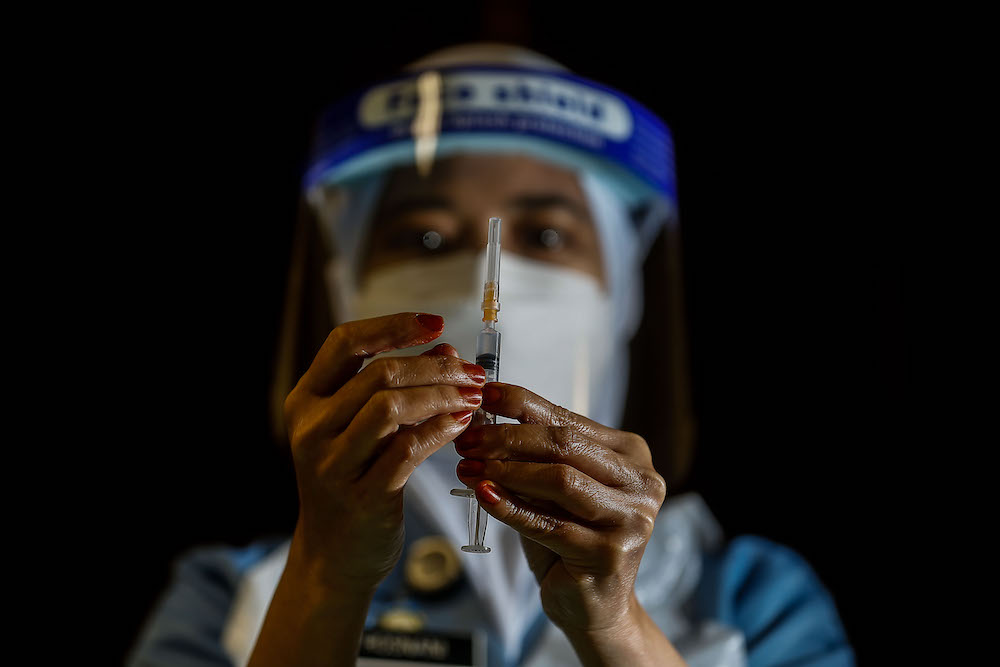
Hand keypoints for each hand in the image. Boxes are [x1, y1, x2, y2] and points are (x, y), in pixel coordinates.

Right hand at [282, 312, 484, 591]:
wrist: (335, 553)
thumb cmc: (355, 478)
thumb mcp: (367, 429)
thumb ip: (400, 387)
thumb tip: (446, 347)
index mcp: (306, 400)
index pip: (346, 342)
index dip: (393, 325)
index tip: (437, 322)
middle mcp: (311, 428)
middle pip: (378, 374)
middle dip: (435, 368)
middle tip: (472, 374)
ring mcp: (332, 463)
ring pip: (392, 407)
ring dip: (441, 397)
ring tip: (473, 398)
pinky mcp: (361, 495)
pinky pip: (409, 449)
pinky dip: (442, 430)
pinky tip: (463, 425)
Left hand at [453, 382, 666, 634]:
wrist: (593, 606)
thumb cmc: (571, 542)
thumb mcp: (555, 490)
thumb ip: (534, 455)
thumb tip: (484, 418)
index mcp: (632, 455)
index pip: (569, 419)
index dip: (523, 404)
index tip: (484, 394)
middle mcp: (642, 482)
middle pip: (565, 446)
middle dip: (508, 438)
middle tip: (468, 439)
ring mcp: (632, 519)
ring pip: (560, 480)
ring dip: (507, 470)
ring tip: (468, 467)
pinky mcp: (612, 554)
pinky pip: (549, 523)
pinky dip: (511, 507)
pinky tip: (484, 495)